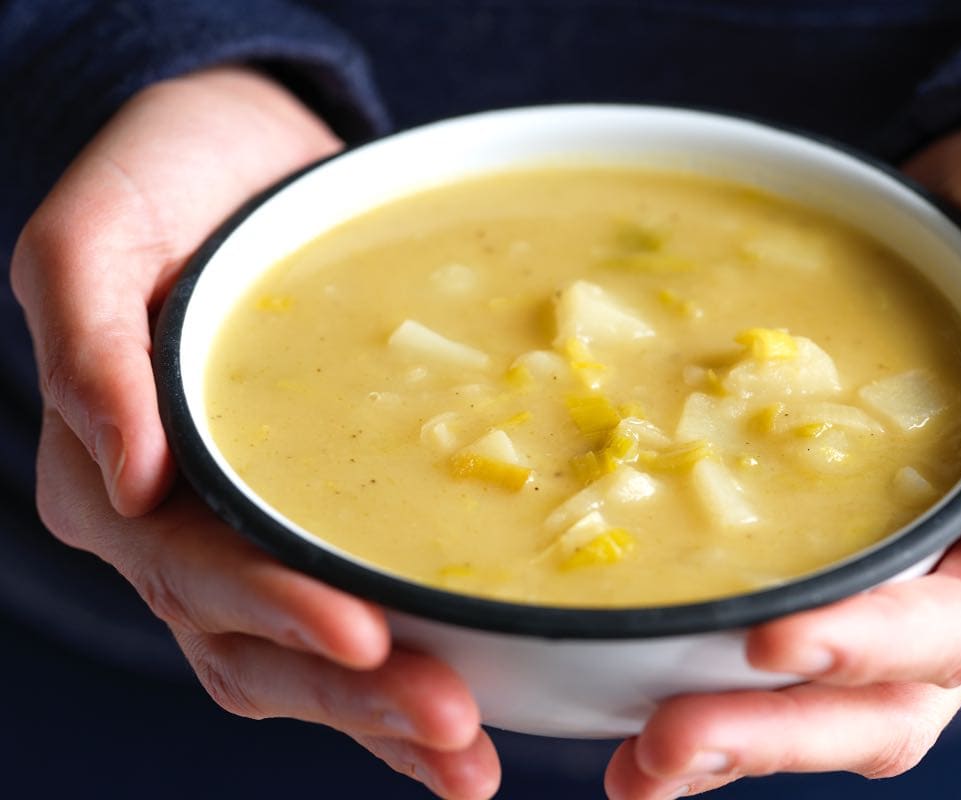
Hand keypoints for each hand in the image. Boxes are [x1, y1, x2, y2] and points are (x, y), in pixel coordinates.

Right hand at [12, 68, 498, 799]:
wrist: (241, 159)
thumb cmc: (161, 181)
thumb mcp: (93, 232)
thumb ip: (87, 343)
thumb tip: (131, 475)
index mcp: (116, 474)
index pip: (191, 569)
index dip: (274, 610)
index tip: (365, 637)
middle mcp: (177, 531)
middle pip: (253, 645)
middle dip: (353, 696)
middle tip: (452, 727)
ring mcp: (242, 542)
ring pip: (297, 664)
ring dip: (379, 719)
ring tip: (467, 758)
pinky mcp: (306, 530)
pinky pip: (340, 630)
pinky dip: (389, 686)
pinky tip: (460, 723)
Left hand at [604, 113, 960, 797]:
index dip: (869, 646)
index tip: (771, 643)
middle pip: (886, 701)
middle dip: (777, 732)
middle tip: (664, 748)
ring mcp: (905, 574)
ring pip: (832, 698)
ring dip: (739, 738)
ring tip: (640, 766)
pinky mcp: (846, 549)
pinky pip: (793, 642)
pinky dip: (725, 683)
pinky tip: (644, 701)